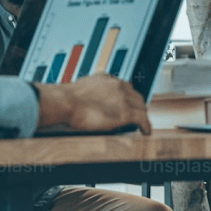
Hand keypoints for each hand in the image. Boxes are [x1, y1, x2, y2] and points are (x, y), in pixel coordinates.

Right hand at [34, 74, 151, 133]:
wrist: (64, 102)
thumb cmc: (65, 99)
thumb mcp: (82, 89)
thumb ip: (93, 93)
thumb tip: (93, 102)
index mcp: (108, 79)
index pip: (125, 87)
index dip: (128, 97)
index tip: (127, 103)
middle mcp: (118, 85)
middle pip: (136, 96)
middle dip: (138, 105)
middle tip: (137, 114)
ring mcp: (123, 98)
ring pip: (141, 107)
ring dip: (143, 116)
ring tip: (142, 124)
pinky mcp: (125, 112)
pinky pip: (142, 119)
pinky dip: (146, 126)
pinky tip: (146, 132)